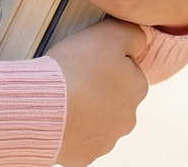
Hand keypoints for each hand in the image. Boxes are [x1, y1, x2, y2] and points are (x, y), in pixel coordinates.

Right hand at [46, 18, 146, 166]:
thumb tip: (140, 39)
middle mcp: (128, 118)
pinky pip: (81, 136)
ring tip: (64, 94)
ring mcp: (107, 139)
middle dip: (99, 86)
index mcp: (136, 88)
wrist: (47, 107)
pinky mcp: (86, 153)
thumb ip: (132, 34)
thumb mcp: (108, 34)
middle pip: (115, 95)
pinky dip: (72, 126)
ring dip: (86, 107)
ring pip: (99, 117)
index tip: (89, 57)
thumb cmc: (77, 67)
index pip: (128, 68)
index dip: (107, 58)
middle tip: (75, 73)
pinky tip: (60, 113)